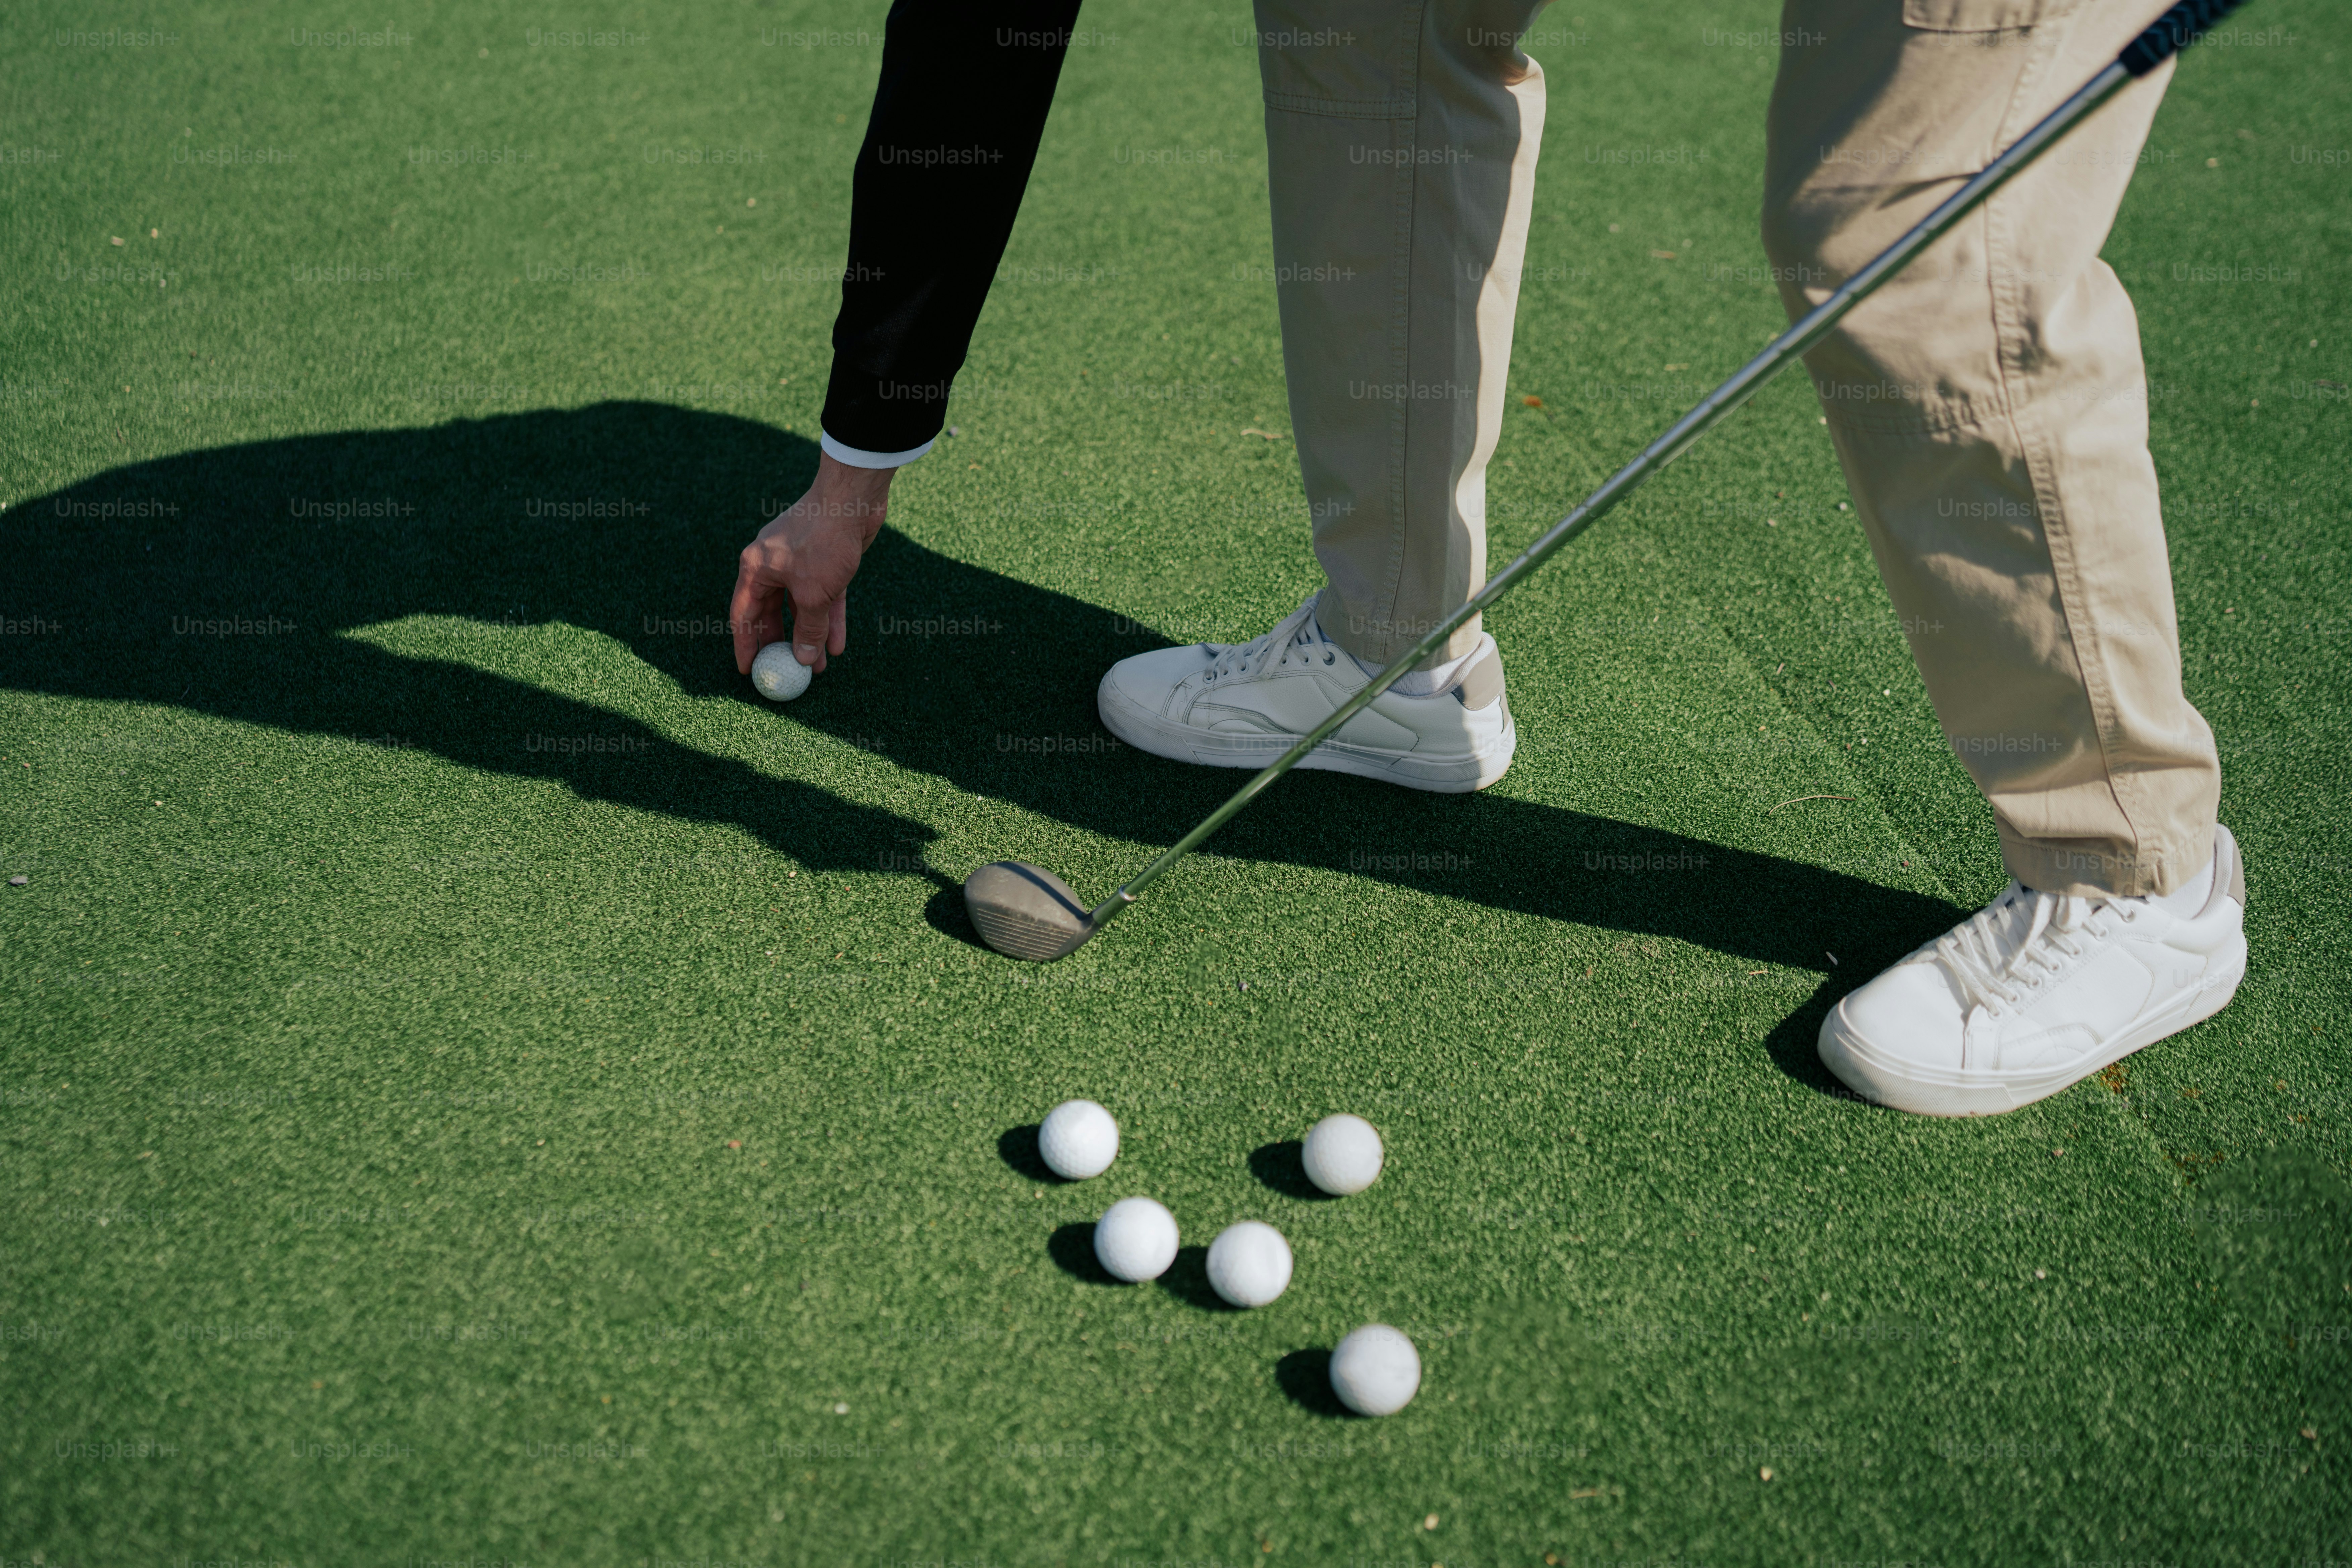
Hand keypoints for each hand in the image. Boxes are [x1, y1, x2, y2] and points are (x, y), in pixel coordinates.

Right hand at [731, 454, 894, 675]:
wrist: (852, 499)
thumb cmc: (823, 541)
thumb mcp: (814, 593)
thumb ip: (808, 628)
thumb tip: (804, 658)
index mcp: (756, 569)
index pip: (743, 615)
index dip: (745, 644)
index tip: (748, 671)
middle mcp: (773, 566)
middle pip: (771, 613)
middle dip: (781, 644)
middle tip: (786, 672)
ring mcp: (799, 563)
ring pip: (801, 608)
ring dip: (811, 636)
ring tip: (819, 668)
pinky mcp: (825, 562)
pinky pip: (824, 598)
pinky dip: (830, 620)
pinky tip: (839, 646)